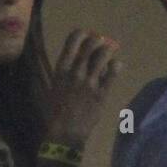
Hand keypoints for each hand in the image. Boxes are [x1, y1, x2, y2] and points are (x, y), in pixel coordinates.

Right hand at [45, 29, 121, 148]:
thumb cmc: (53, 113)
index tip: (87, 35)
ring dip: (109, 51)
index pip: (73, 40)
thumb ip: (59, 74)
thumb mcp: (49, 89)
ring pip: (104, 55)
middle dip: (98, 41)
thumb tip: (65, 63)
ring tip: (110, 53)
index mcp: (61, 69)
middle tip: (101, 44)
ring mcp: (90, 82)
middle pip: (91, 44)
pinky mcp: (102, 93)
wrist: (65, 133)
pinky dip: (117, 66)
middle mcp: (76, 71)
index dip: (83, 34)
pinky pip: (114, 73)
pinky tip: (116, 67)